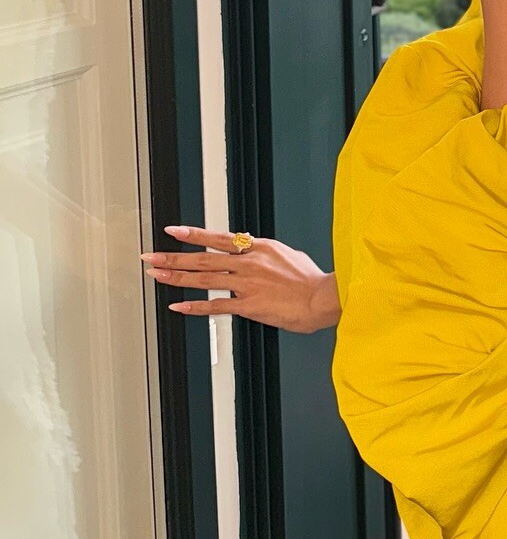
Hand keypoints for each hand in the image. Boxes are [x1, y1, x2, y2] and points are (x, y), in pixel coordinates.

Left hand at [143, 226, 341, 332]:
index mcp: (258, 247)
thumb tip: (252, 247)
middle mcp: (248, 263)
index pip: (218, 238)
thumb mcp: (288, 254)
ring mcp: (246, 284)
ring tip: (157, 276)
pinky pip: (216, 306)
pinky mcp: (248, 305)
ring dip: (177, 277)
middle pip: (203, 258)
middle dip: (173, 257)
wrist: (323, 298)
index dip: (194, 234)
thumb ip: (265, 252)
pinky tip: (179, 306)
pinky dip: (195, 306)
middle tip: (151, 256)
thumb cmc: (310, 279)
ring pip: (204, 279)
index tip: (173, 231)